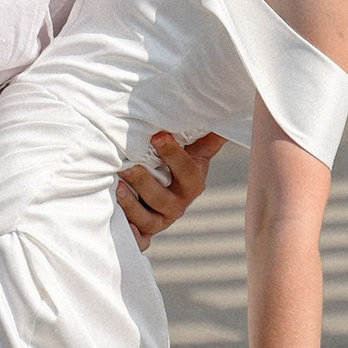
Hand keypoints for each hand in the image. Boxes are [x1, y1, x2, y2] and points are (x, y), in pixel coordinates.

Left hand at [117, 128, 224, 246]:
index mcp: (193, 182)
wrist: (164, 186)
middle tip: (128, 166)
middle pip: (164, 199)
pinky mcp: (146, 231)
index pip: (186, 170)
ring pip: (149, 219)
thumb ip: (207, 136)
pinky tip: (124, 226)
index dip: (172, 154)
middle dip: (145, 182)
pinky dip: (134, 237)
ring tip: (117, 185)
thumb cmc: (177, 161)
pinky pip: (140, 240)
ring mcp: (161, 219)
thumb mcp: (194, 149)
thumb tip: (230, 107)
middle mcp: (179, 204)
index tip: (158, 135)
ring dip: (132, 205)